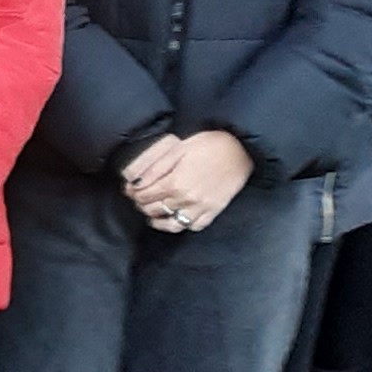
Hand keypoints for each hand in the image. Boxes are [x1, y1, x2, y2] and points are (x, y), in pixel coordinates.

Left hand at [121, 127, 253, 234]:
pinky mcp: (214, 211)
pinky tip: (176, 218)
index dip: (133, 193)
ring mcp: (200, 207)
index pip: (144, 195)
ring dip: (158, 220)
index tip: (130, 190)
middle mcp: (185, 199)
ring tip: (152, 214)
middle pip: (154, 209)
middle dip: (142, 204)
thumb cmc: (210, 144)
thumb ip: (155, 168)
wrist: (242, 148)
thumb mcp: (177, 149)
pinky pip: (194, 226)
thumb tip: (135, 182)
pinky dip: (182, 225)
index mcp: (174, 182)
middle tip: (139, 199)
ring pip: (171, 224)